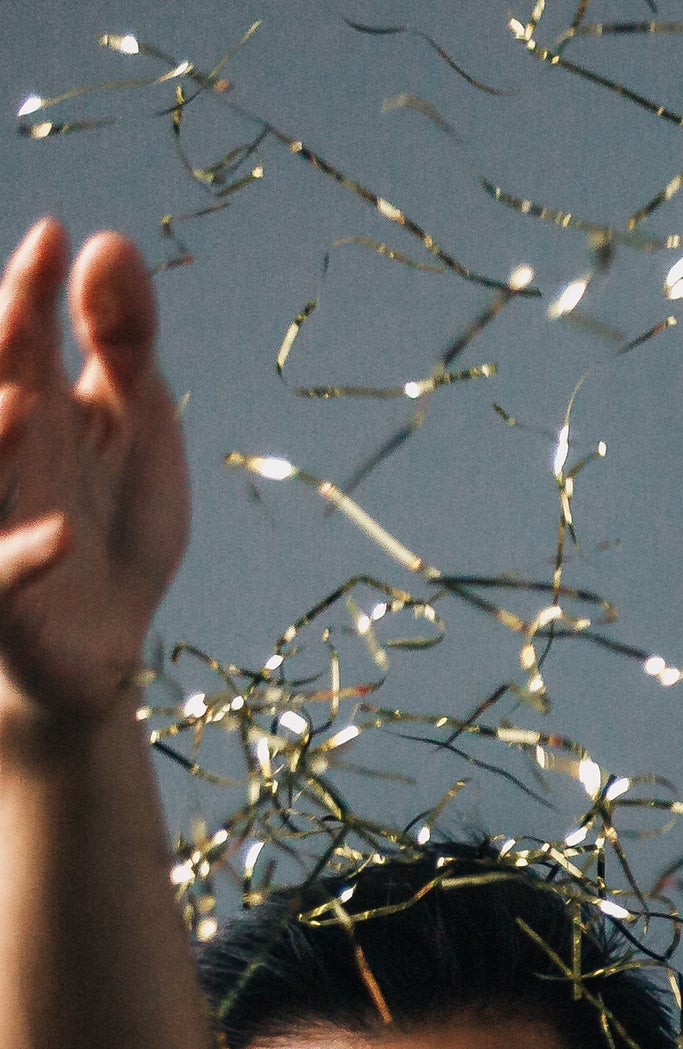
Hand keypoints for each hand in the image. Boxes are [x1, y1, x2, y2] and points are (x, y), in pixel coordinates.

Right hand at [0, 221, 185, 741]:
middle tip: (19, 301)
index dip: (31, 287)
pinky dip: (25, 554)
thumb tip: (106, 241)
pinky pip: (2, 573)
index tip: (56, 237)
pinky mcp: (5, 595)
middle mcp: (5, 453)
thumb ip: (122, 338)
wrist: (101, 643)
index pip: (21, 335)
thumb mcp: (135, 421)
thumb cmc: (112, 518)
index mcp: (32, 403)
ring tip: (23, 402)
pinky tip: (65, 534)